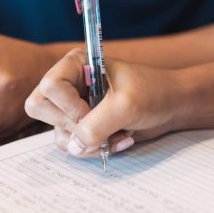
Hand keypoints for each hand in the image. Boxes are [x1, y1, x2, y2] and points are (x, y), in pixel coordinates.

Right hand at [25, 48, 181, 157]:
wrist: (173, 106)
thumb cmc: (154, 93)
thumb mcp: (126, 106)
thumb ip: (97, 125)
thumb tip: (73, 146)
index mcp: (76, 64)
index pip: (50, 87)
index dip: (69, 106)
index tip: (93, 112)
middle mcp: (69, 84)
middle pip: (40, 108)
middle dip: (71, 125)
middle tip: (97, 125)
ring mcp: (73, 106)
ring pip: (57, 132)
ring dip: (88, 141)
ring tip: (117, 134)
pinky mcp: (81, 126)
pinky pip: (72, 144)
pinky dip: (94, 148)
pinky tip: (118, 140)